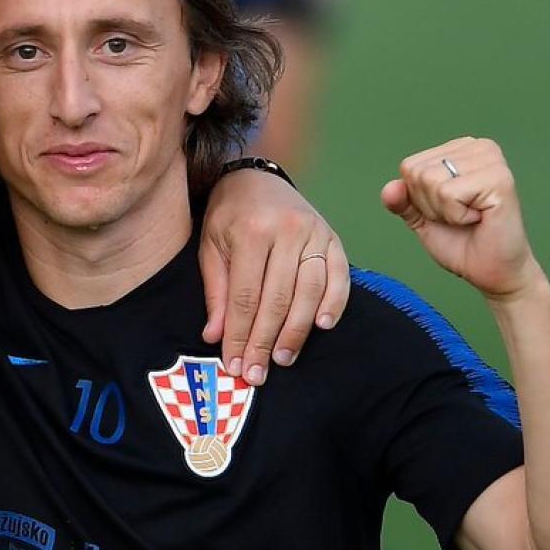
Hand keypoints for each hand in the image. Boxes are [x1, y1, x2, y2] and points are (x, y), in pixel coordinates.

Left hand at [200, 168, 349, 383]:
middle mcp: (286, 230)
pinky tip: (322, 327)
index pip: (246, 296)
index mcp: (250, 231)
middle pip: (278, 299)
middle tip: (257, 372)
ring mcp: (314, 232)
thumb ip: (216, 291)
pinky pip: (339, 276)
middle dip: (266, 341)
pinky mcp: (333, 237)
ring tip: (283, 359)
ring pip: (310, 291)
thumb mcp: (210, 246)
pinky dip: (334, 304)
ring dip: (297, 331)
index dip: (241, 335)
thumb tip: (215, 337)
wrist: (256, 178)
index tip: (235, 364)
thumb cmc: (228, 215)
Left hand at [382, 136, 540, 300]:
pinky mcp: (499, 179)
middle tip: (460, 216)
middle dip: (431, 205)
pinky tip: (478, 218)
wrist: (491, 271)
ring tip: (469, 217)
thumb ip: (403, 200)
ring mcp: (491, 160)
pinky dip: (456, 216)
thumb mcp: (422, 218)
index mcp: (460, 149)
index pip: (409, 166)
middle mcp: (478, 147)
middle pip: (418, 172)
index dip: (419, 198)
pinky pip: (449, 194)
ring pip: (431, 181)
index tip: (448, 210)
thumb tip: (390, 188)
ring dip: (444, 211)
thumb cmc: (463, 241)